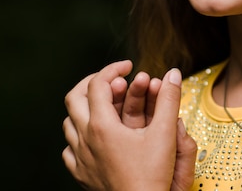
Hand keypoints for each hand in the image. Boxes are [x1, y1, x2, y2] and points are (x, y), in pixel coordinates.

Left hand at [62, 60, 196, 190]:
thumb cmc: (151, 176)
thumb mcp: (164, 134)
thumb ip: (169, 99)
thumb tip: (172, 73)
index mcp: (102, 125)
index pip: (98, 83)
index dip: (114, 69)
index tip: (129, 67)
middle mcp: (84, 138)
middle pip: (74, 97)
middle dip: (94, 83)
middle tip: (113, 81)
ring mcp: (79, 157)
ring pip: (69, 122)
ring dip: (86, 108)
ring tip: (107, 106)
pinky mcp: (81, 174)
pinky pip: (70, 148)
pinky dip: (80, 136)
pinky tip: (96, 139)